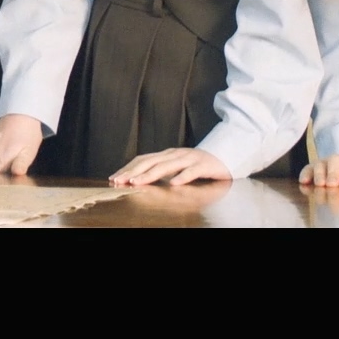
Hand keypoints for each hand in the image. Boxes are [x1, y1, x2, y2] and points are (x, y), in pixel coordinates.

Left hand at [110, 147, 230, 186]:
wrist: (224, 157)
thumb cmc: (196, 165)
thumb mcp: (175, 166)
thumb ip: (159, 171)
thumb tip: (136, 179)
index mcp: (166, 155)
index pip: (142, 160)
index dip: (128, 168)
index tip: (114, 178)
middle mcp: (174, 154)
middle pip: (150, 162)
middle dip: (133, 172)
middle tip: (120, 181)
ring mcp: (189, 158)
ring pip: (167, 166)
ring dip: (150, 174)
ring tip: (137, 182)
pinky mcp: (203, 165)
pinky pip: (191, 172)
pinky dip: (182, 177)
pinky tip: (174, 184)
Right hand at [299, 151, 338, 186]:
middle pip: (334, 160)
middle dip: (333, 172)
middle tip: (333, 184)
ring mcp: (327, 165)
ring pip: (320, 164)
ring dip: (319, 174)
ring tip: (321, 185)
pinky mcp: (317, 172)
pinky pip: (309, 169)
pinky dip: (306, 174)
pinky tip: (304, 181)